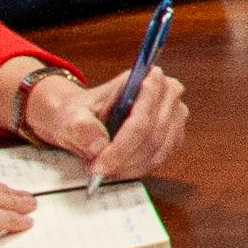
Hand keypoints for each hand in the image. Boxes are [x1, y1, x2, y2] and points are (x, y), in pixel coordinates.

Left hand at [22, 61, 189, 186]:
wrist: (85, 116)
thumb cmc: (82, 111)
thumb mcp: (71, 114)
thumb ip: (81, 127)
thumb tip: (99, 146)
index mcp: (145, 77)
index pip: (140, 119)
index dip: (121, 146)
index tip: (100, 162)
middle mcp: (167, 93)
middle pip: (151, 137)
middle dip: (123, 158)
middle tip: (98, 169)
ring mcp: (175, 115)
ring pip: (156, 151)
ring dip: (129, 166)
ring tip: (105, 168)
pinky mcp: (174, 135)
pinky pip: (159, 159)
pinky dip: (137, 168)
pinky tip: (119, 168)